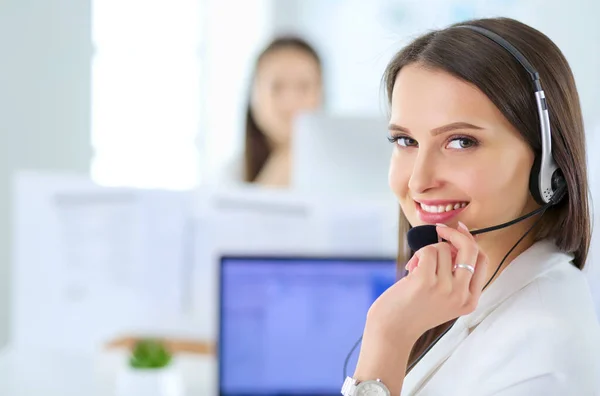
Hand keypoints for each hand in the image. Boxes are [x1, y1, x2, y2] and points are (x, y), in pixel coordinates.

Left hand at [364, 221, 488, 343]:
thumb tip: (457, 239)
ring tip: (416, 270)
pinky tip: (410, 270)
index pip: (482, 260)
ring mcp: (446, 288)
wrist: (392, 330)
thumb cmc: (414, 310)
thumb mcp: (444, 298)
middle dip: (456, 233)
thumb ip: (455, 275)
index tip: (459, 230)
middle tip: (441, 229)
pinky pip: (428, 251)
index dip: (471, 241)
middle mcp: (461, 295)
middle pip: (471, 249)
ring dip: (427, 253)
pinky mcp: (426, 281)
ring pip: (443, 248)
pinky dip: (418, 255)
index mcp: (470, 300)